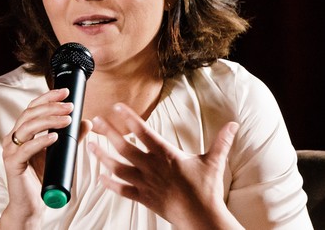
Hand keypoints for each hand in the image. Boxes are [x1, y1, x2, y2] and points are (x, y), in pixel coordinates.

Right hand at [0, 88, 91, 228]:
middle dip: (51, 107)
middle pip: (30, 113)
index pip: (33, 107)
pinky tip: (54, 137)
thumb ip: (71, 137)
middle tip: (70, 106)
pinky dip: (41, 140)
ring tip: (67, 120)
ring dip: (49, 120)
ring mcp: (11, 150)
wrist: (31, 204)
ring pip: (28, 127)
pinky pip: (26, 148)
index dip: (48, 97)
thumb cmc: (43, 177)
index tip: (66, 91)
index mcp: (22, 131)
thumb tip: (87, 122)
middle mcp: (14, 137)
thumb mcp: (60, 153)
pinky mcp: (12, 164)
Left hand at [88, 103, 242, 229]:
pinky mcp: (143, 198)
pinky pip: (122, 190)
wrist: (201, 217)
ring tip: (90, 145)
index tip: (116, 107)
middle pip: (124, 147)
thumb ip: (221, 141)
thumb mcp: (213, 162)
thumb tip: (234, 124)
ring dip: (102, 156)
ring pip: (118, 167)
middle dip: (108, 132)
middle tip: (95, 121)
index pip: (143, 131)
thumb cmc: (206, 189)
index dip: (128, 118)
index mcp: (166, 154)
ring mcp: (145, 183)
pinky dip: (109, 183)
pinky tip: (99, 176)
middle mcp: (151, 167)